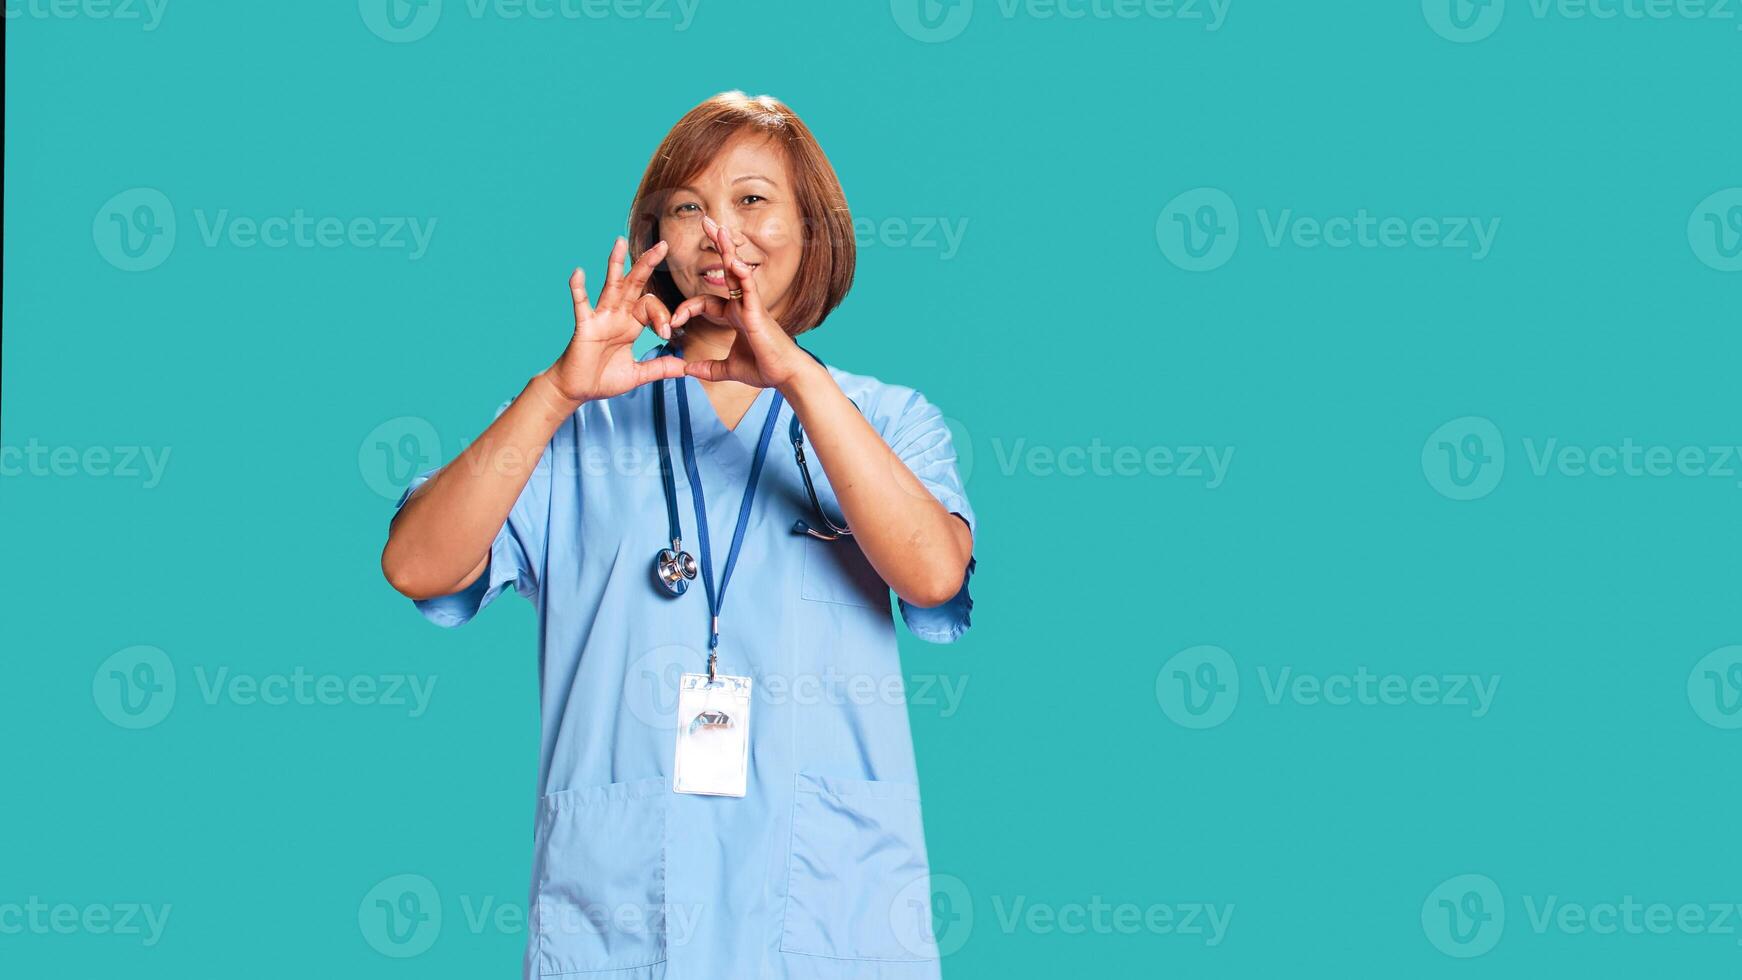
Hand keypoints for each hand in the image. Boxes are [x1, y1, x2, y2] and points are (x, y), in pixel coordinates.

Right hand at [543, 237, 686, 404]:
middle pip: (635, 284)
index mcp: (631, 324)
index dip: (662, 317)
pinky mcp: (585, 326)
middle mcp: (617, 315)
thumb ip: (659, 368)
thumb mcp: (637, 374)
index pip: (652, 307)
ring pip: (611, 285)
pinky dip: (578, 288)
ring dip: (616, 264)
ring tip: (619, 242)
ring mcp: (600, 318)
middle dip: (648, 265)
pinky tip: (579, 272)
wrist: (577, 390)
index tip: (667, 335)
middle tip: (663, 245)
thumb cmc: (603, 379)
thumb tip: (685, 368)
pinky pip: (581, 304)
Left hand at [671, 216, 815, 390]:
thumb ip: (709, 368)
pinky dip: (742, 275)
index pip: (705, 302)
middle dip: (717, 247)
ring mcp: (751, 306)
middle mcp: (743, 306)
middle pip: (726, 271)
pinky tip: (734, 262)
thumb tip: (688, 371)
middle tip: (706, 221)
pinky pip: (749, 289)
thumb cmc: (764, 369)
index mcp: (735, 316)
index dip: (686, 309)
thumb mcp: (728, 369)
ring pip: (737, 272)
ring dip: (727, 249)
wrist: (786, 377)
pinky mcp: (758, 313)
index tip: (672, 322)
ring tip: (718, 227)